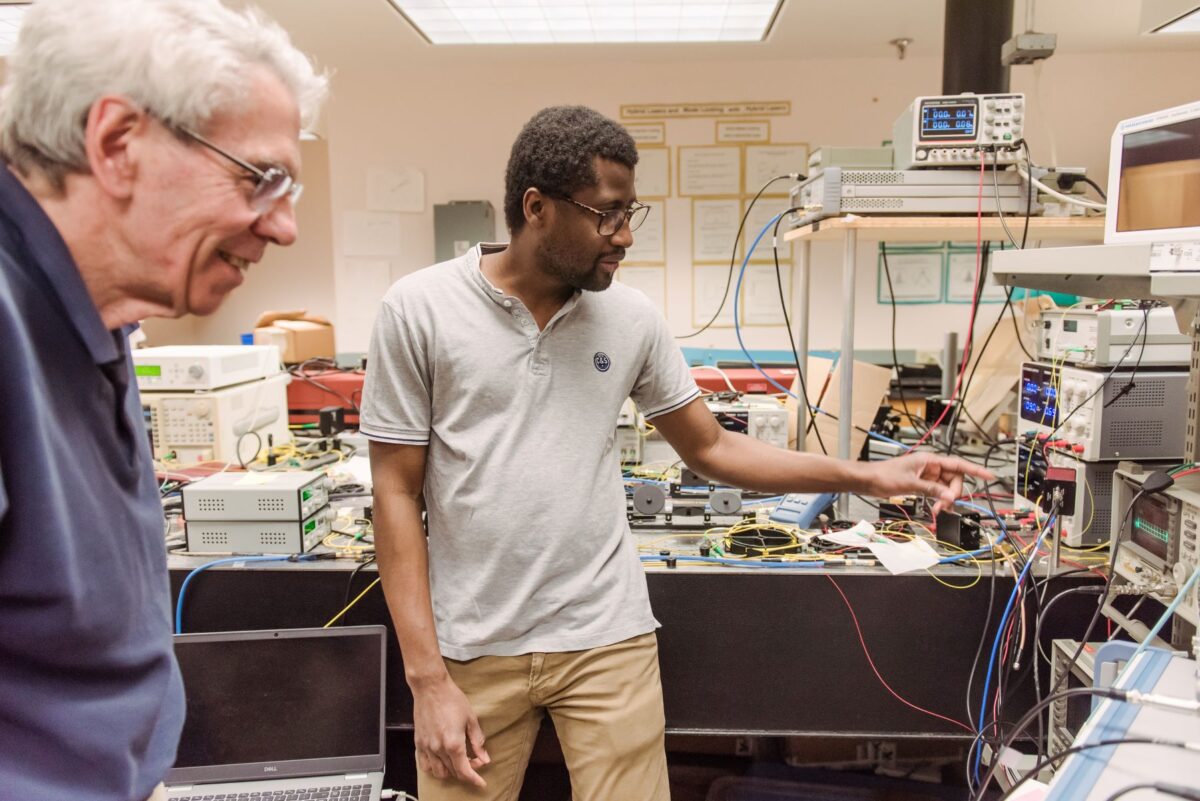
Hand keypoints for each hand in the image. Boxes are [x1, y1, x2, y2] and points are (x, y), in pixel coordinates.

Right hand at [411, 673, 489, 786]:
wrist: (431, 687)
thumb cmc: (451, 699)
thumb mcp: (471, 719)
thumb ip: (477, 741)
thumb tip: (484, 757)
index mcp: (453, 743)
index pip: (464, 771)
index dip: (474, 779)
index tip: (481, 783)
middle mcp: (438, 748)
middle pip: (453, 772)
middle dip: (466, 771)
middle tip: (475, 761)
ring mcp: (427, 747)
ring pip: (439, 772)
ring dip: (450, 771)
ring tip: (458, 761)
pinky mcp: (418, 743)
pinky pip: (425, 764)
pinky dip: (434, 768)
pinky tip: (441, 761)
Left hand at [860, 452, 993, 516]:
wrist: (868, 481)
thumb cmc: (883, 475)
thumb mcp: (909, 483)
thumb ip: (931, 489)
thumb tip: (948, 495)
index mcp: (929, 460)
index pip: (957, 464)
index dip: (975, 469)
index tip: (989, 475)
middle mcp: (930, 466)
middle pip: (954, 479)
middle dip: (953, 492)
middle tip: (946, 504)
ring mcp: (926, 476)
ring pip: (946, 488)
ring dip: (945, 499)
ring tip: (937, 509)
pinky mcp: (921, 484)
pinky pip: (937, 492)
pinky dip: (938, 500)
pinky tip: (934, 508)